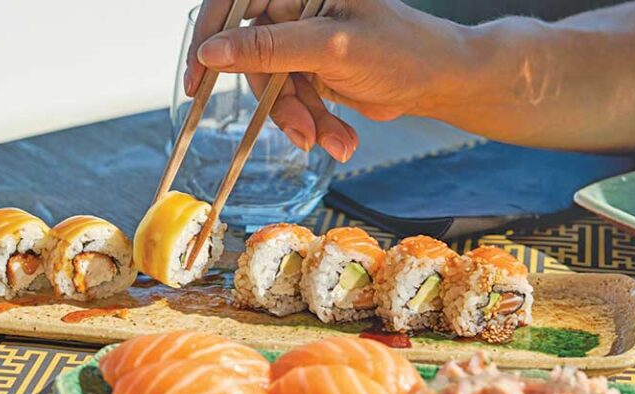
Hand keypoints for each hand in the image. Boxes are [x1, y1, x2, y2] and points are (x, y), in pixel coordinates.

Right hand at [184, 0, 471, 161]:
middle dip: (277, 101)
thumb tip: (211, 52)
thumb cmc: (399, 50)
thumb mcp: (330, 47)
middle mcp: (295, 7)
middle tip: (302, 131)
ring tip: (332, 139)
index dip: (209, 39)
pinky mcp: (310, 69)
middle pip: (252, 55)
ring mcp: (302, 40)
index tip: (197, 81)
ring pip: (271, 85)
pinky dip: (310, 123)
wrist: (437, 81)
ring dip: (299, 119)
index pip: (234, 3)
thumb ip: (269, 47)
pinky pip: (290, 100)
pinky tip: (338, 137)